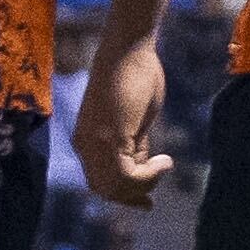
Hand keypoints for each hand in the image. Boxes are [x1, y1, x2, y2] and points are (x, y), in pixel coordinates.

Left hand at [73, 34, 170, 208]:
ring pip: (116, 187)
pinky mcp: (108, 137)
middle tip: (152, 200)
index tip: (147, 201)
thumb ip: (134, 144)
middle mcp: (84, 144)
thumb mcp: (134, 120)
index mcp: (86, 139)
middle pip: (105, 189)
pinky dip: (149, 175)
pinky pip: (127, 175)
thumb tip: (143, 166)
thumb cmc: (135, 76)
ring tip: (164, 164)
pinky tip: (165, 161)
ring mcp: (94, 142)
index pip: (99, 181)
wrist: (128, 48)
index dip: (123, 195)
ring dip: (145, 185)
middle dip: (132, 197)